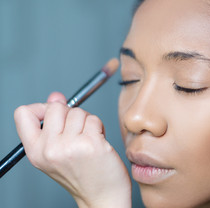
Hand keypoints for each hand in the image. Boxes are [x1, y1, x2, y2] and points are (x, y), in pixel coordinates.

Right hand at [14, 92, 130, 207]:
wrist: (102, 198)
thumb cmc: (82, 175)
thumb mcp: (58, 152)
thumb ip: (53, 124)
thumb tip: (56, 96)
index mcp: (35, 152)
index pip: (23, 114)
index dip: (41, 107)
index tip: (55, 114)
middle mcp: (49, 149)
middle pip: (56, 107)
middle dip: (70, 114)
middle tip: (77, 132)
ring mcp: (70, 146)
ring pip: (78, 112)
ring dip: (87, 122)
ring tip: (89, 140)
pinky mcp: (91, 143)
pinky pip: (94, 119)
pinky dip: (99, 127)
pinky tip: (99, 143)